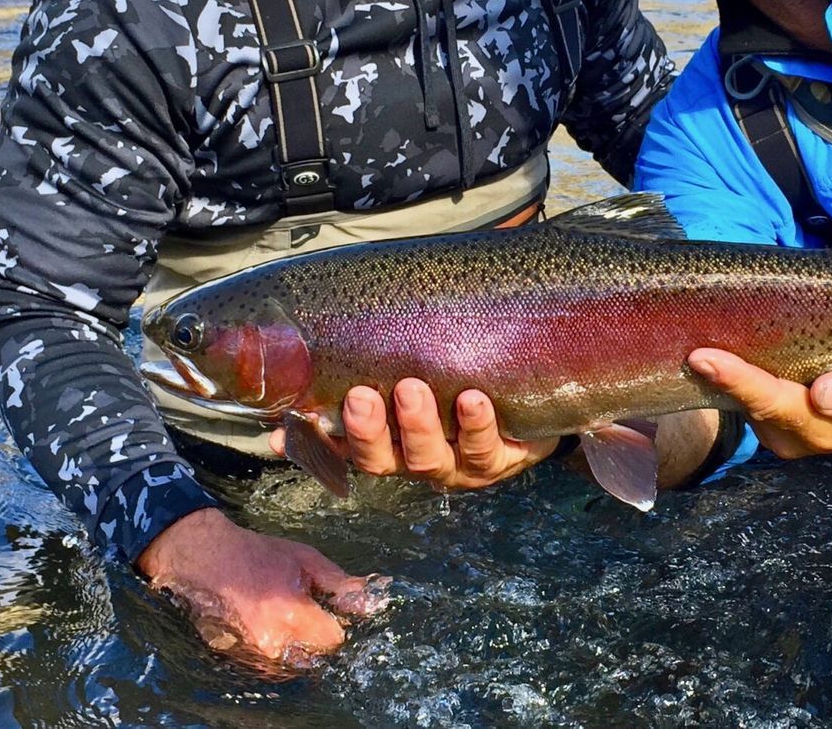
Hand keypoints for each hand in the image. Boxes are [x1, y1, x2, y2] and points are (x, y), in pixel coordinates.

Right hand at [136, 507, 382, 675]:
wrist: (208, 560)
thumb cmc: (258, 554)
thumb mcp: (304, 558)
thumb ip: (338, 583)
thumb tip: (365, 602)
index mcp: (292, 612)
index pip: (334, 640)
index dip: (335, 624)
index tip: (329, 611)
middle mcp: (273, 640)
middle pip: (316, 657)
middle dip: (318, 637)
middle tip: (306, 611)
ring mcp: (254, 653)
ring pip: (294, 663)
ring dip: (298, 645)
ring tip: (284, 614)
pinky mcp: (240, 658)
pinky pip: (272, 664)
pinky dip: (278, 649)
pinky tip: (269, 623)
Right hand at [311, 379, 561, 490]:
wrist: (535, 401)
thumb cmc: (463, 386)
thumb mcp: (420, 376)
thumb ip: (375, 369)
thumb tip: (313, 365)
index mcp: (393, 445)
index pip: (346, 448)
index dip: (319, 443)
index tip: (296, 425)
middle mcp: (419, 461)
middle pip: (383, 460)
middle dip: (369, 431)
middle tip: (363, 396)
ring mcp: (458, 466)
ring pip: (430, 458)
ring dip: (418, 425)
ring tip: (413, 388)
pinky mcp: (500, 460)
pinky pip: (485, 449)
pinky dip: (477, 424)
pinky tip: (472, 399)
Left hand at [686, 348, 831, 459]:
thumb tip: (825, 395)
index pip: (784, 404)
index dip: (746, 383)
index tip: (724, 363)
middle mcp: (805, 436)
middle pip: (761, 407)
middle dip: (729, 381)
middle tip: (695, 353)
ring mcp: (784, 434)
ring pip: (747, 406)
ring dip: (722, 380)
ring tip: (695, 341)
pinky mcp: (770, 425)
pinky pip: (744, 402)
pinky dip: (730, 379)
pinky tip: (713, 354)